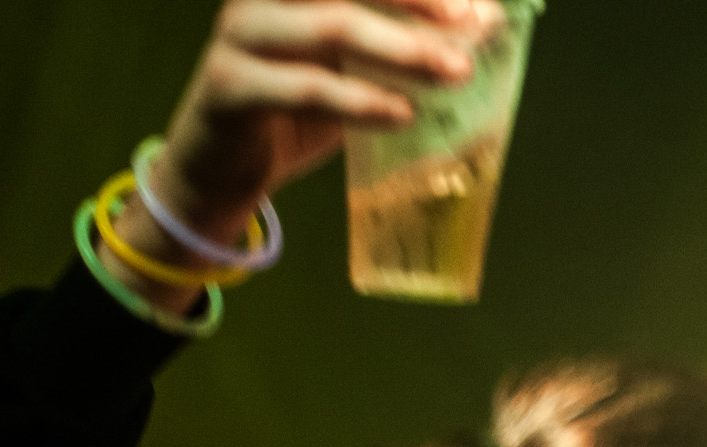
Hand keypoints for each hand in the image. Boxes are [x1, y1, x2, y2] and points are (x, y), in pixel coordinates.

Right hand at [152, 0, 499, 232]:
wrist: (222, 170)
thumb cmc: (298, 110)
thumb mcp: (358, 72)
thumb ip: (406, 46)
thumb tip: (483, 27)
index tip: (474, 3)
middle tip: (470, 22)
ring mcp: (241, 33)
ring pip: (330, 23)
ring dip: (402, 48)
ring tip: (455, 73)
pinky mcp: (230, 86)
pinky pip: (305, 87)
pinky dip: (360, 100)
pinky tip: (402, 115)